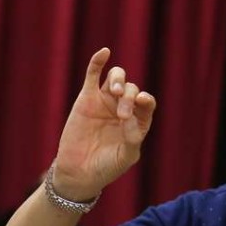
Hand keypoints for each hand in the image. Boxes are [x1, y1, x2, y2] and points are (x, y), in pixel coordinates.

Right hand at [52, 48, 156, 200]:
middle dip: (129, 98)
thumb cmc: (106, 168)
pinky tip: (104, 52)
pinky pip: (93, 76)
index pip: (147, 103)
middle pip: (132, 89)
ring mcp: (104, 102)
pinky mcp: (86, 99)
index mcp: (137, 122)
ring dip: (119, 80)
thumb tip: (130, 118)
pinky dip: (98, 62)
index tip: (140, 102)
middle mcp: (122, 108)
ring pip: (116, 78)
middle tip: (121, 115)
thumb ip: (133, 138)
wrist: (78, 173)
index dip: (146, 99)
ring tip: (116, 91)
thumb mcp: (125, 157)